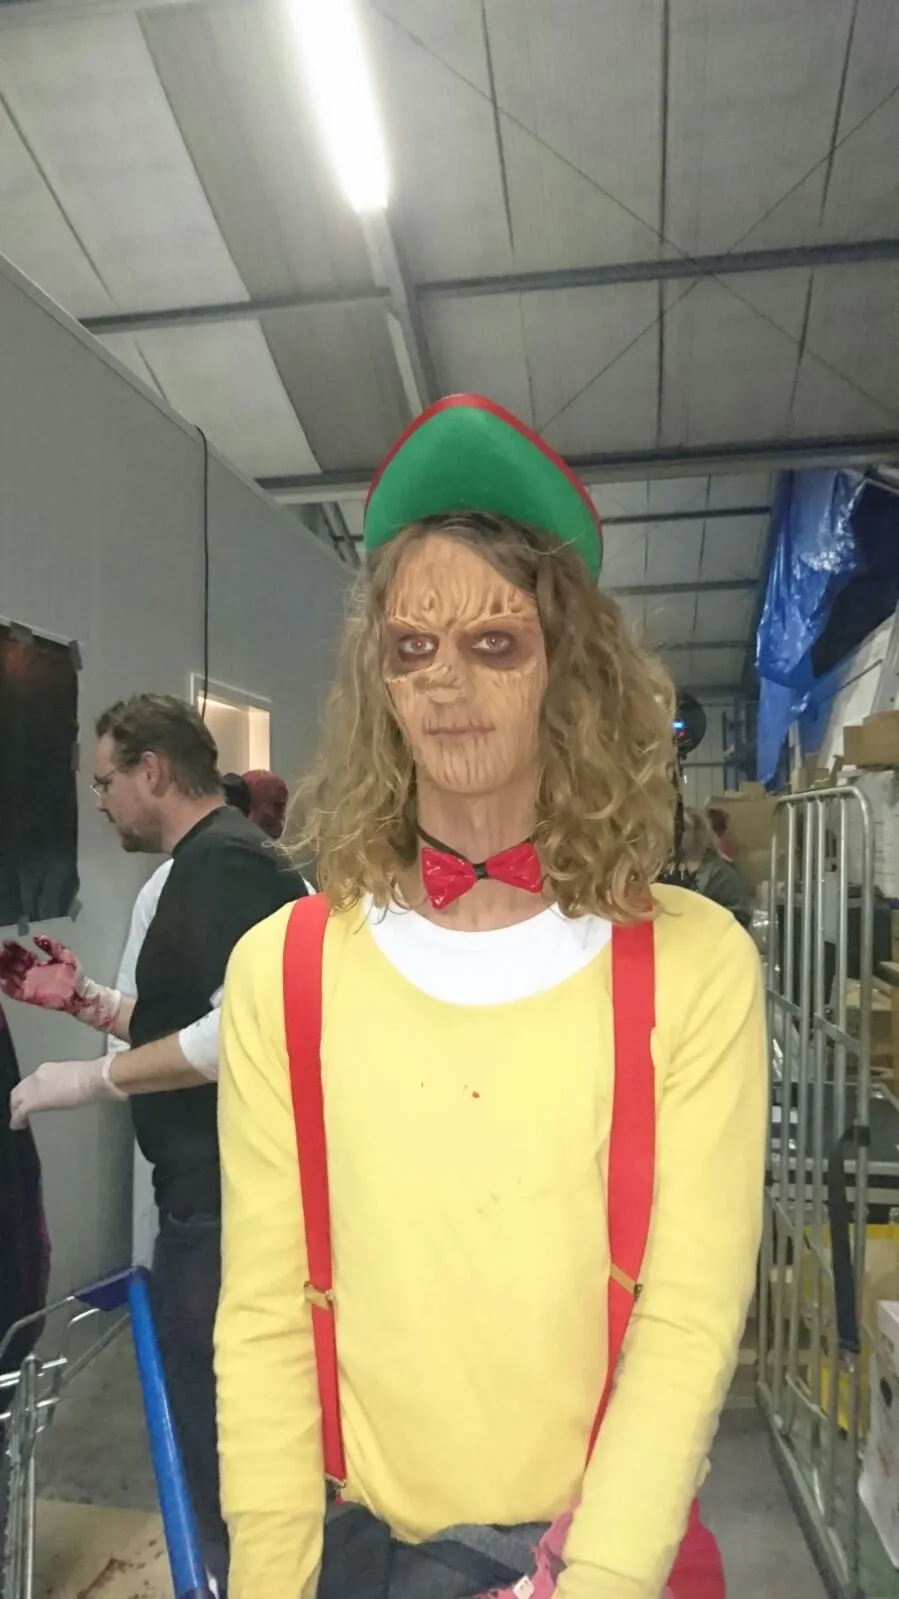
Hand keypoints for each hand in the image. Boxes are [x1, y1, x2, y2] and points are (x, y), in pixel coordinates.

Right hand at [0, 937, 120, 1031]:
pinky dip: (7, 986)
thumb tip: (35, 936)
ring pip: (11, 977)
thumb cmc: (74, 974)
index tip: (6, 942)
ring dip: (3, 970)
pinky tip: (1, 980)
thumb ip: (51, 945)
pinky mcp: (30, 996)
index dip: (15, 949)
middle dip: (5, 958)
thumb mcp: (64, 954)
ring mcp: (30, 985)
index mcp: (39, 964)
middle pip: (14, 965)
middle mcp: (32, 974)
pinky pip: (15, 991)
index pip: (23, 955)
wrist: (81, 992)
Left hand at [10, 1053, 127, 1129]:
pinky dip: (17, 1120)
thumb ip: (67, 1082)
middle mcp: (37, 1076)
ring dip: (16, 1110)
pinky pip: (19, 1112)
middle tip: (21, 1112)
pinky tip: (19, 1126)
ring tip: (20, 1121)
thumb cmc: (92, 1077)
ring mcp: (34, 1088)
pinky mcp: (35, 1102)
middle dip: (18, 1101)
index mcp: (48, 1069)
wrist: (93, 1078)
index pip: (32, 1081)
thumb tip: (71, 1090)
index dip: (30, 1091)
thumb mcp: (75, 1075)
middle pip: (19, 1090)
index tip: (34, 1098)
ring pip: (16, 1100)